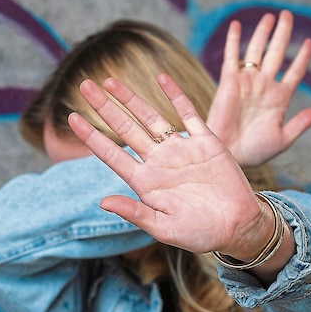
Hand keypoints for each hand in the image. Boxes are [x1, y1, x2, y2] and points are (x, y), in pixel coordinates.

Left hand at [68, 75, 273, 258]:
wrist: (238, 227)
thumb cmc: (200, 233)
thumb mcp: (165, 229)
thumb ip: (136, 213)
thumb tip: (103, 201)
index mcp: (146, 183)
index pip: (112, 155)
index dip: (91, 136)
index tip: (72, 117)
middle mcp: (160, 162)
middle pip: (126, 129)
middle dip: (105, 108)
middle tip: (84, 85)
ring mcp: (182, 149)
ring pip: (151, 117)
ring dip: (131, 99)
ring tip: (110, 80)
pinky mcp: (206, 142)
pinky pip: (189, 113)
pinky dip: (176, 95)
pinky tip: (161, 78)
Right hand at [207, 10, 310, 166]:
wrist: (229, 155)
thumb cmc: (255, 152)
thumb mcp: (283, 139)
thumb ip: (300, 124)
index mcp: (280, 98)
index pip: (295, 72)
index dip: (303, 57)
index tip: (309, 42)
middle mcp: (264, 86)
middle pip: (276, 53)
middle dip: (282, 34)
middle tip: (288, 15)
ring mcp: (247, 82)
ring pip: (257, 51)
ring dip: (263, 33)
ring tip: (270, 16)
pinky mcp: (229, 82)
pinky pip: (232, 57)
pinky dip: (234, 41)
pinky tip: (237, 25)